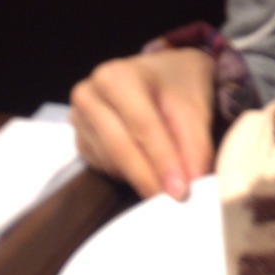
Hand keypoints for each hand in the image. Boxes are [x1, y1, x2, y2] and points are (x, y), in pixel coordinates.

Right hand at [70, 48, 215, 199]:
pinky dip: (129, 175)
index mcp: (116, 77)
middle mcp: (89, 96)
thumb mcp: (195, 104)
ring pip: (112, 162)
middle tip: (175, 200)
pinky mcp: (81, 141)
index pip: (142, 126)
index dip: (163, 160)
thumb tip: (193, 182)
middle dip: (150, 177)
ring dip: (142, 178)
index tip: (181, 190)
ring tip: (169, 185)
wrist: (164, 73)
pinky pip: (105, 167)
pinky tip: (148, 170)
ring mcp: (80, 120)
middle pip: (121, 147)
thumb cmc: (179, 83)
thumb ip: (194, 143)